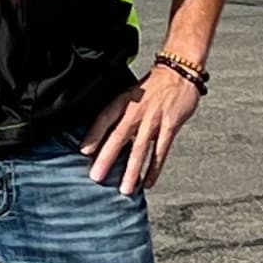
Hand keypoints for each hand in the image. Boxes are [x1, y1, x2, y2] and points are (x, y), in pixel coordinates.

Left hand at [81, 65, 203, 195]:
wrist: (179, 73)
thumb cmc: (152, 86)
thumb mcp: (130, 93)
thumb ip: (117, 113)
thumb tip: (101, 135)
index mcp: (123, 102)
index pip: (104, 118)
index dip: (93, 134)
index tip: (83, 152)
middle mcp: (136, 112)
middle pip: (119, 137)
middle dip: (107, 158)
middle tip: (97, 177)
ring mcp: (154, 120)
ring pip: (140, 149)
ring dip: (132, 171)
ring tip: (124, 189)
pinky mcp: (170, 127)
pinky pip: (160, 152)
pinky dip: (154, 169)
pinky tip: (147, 183)